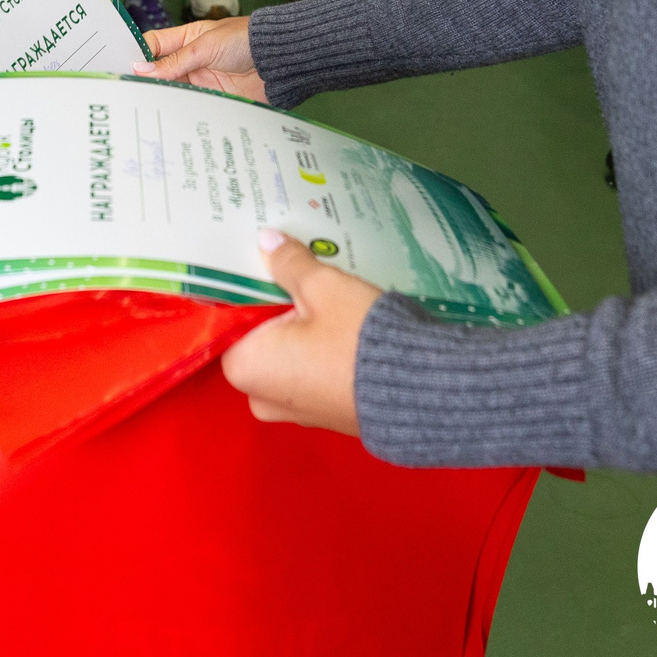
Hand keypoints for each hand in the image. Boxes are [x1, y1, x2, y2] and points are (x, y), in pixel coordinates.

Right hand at [133, 16, 267, 100]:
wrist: (278, 60)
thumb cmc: (247, 40)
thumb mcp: (205, 46)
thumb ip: (174, 61)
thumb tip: (143, 69)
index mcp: (187, 39)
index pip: (154, 46)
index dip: (139, 56)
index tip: (125, 67)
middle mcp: (191, 60)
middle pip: (160, 72)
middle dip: (146, 80)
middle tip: (130, 89)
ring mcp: (200, 80)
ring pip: (172, 90)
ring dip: (162, 96)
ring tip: (147, 102)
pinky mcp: (211, 98)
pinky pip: (189, 105)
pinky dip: (179, 109)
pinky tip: (169, 112)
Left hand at [219, 228, 378, 433]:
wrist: (424, 390)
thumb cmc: (358, 338)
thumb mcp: (323, 288)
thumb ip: (289, 263)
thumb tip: (266, 241)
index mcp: (245, 368)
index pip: (232, 320)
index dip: (250, 290)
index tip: (267, 266)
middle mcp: (261, 397)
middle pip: (261, 339)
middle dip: (280, 309)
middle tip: (303, 276)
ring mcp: (295, 413)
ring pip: (289, 356)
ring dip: (304, 329)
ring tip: (328, 295)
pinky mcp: (326, 415)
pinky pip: (312, 373)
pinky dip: (322, 351)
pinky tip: (345, 324)